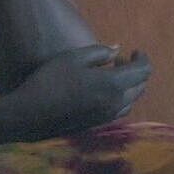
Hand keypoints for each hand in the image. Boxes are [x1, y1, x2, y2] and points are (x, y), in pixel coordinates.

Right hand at [2, 43, 150, 138]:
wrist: (30, 114)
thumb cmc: (50, 80)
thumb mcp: (74, 57)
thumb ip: (100, 52)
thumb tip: (117, 49)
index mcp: (113, 84)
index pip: (143, 71)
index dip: (142, 59)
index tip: (135, 51)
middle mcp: (115, 103)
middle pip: (140, 87)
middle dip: (136, 72)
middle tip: (121, 60)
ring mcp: (107, 117)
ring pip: (130, 101)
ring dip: (129, 87)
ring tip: (112, 74)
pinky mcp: (97, 124)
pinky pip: (118, 110)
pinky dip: (119, 98)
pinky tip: (101, 91)